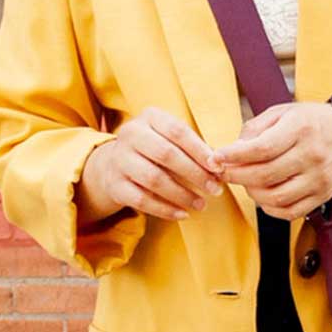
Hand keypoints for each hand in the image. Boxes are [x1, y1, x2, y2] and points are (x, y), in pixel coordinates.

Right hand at [78, 106, 225, 222]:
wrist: (112, 164)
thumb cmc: (153, 149)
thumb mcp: (169, 138)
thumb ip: (192, 147)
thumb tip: (219, 167)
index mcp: (149, 117)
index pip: (178, 131)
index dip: (200, 151)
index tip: (218, 168)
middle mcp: (130, 134)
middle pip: (166, 154)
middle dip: (195, 174)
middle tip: (215, 189)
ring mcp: (119, 160)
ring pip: (154, 179)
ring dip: (182, 194)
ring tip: (201, 204)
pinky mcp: (115, 185)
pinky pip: (142, 200)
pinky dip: (165, 209)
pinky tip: (182, 214)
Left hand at [210, 102, 331, 219]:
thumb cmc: (311, 122)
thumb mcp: (283, 113)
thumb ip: (255, 129)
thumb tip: (231, 152)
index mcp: (301, 129)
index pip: (262, 148)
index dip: (234, 156)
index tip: (216, 157)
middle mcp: (312, 155)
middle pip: (265, 175)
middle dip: (236, 176)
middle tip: (223, 172)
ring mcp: (319, 178)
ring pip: (276, 197)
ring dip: (252, 193)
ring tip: (245, 182)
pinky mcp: (322, 196)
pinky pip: (290, 211)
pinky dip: (270, 208)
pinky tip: (263, 196)